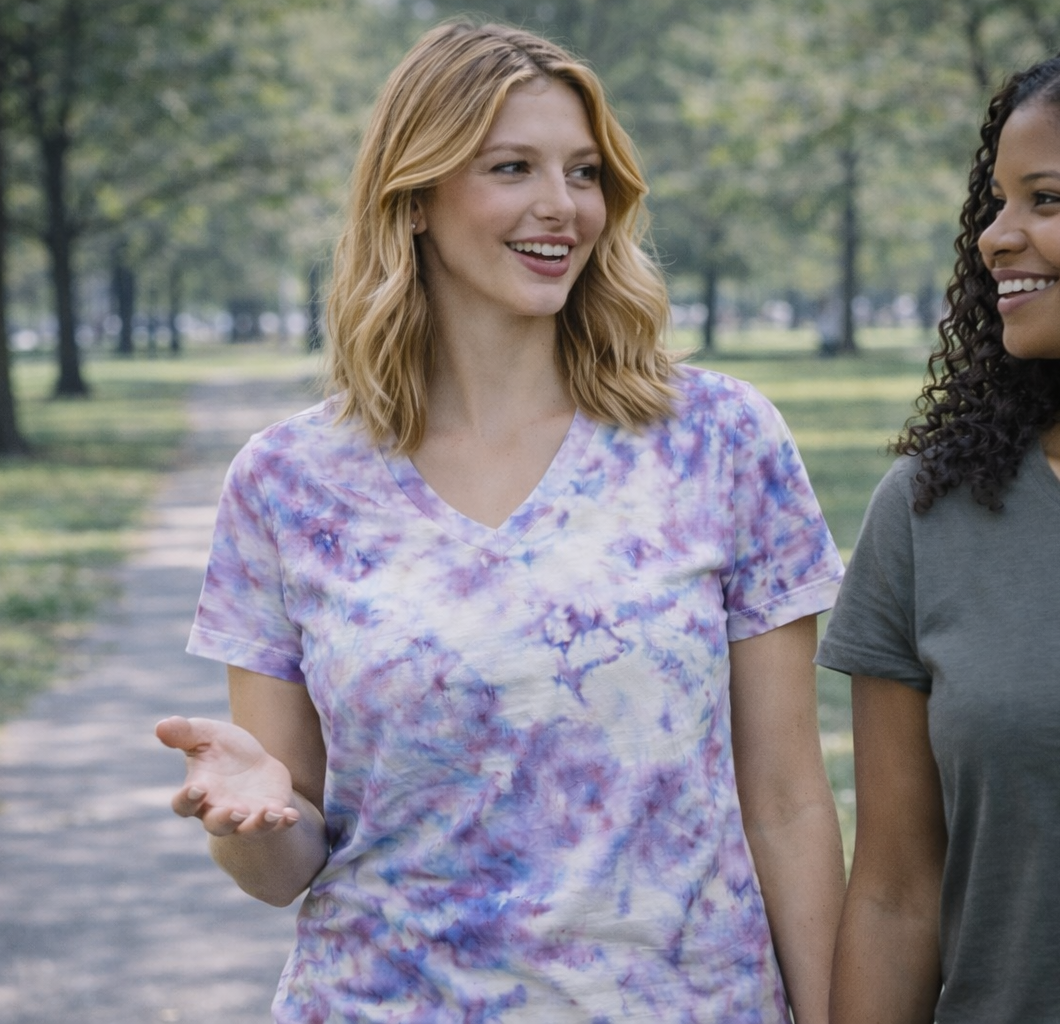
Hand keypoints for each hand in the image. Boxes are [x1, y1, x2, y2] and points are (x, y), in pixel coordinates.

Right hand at [155, 716, 301, 836]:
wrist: (254, 762)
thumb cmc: (222, 749)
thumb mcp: (206, 735)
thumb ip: (185, 733)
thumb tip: (161, 725)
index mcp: (198, 793)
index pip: (184, 805)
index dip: (188, 799)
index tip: (198, 788)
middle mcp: (219, 811)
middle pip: (216, 825)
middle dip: (225, 820)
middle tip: (236, 810)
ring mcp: (246, 817)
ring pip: (248, 830)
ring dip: (259, 824)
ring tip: (270, 812)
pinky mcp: (270, 814)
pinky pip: (277, 825)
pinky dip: (284, 822)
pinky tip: (291, 815)